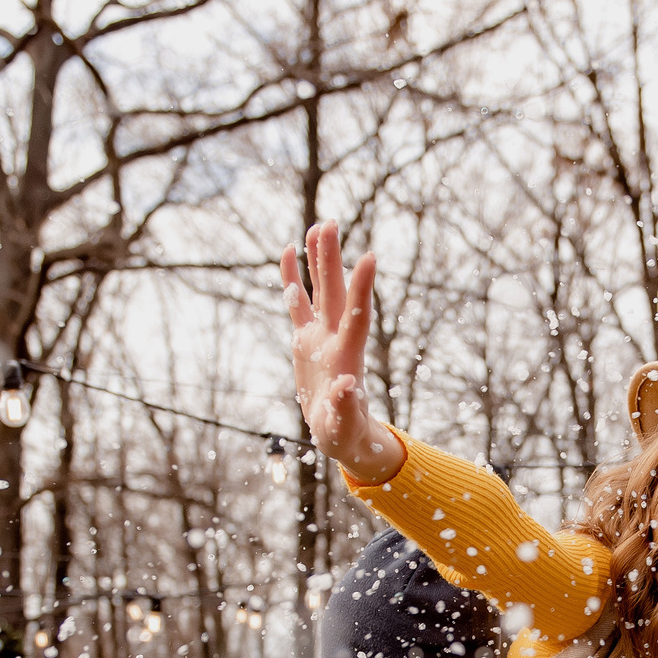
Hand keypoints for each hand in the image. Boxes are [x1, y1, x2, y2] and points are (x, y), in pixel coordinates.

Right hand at [282, 222, 401, 484]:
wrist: (339, 432)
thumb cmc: (344, 433)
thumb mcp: (343, 426)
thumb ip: (344, 407)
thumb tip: (346, 387)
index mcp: (347, 357)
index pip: (356, 317)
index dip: (361, 289)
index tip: (369, 257)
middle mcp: (335, 339)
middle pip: (335, 293)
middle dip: (332, 260)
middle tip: (330, 224)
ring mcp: (320, 336)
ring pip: (319, 291)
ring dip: (318, 260)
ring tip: (318, 227)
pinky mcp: (306, 341)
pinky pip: (298, 304)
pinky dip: (293, 279)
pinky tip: (288, 252)